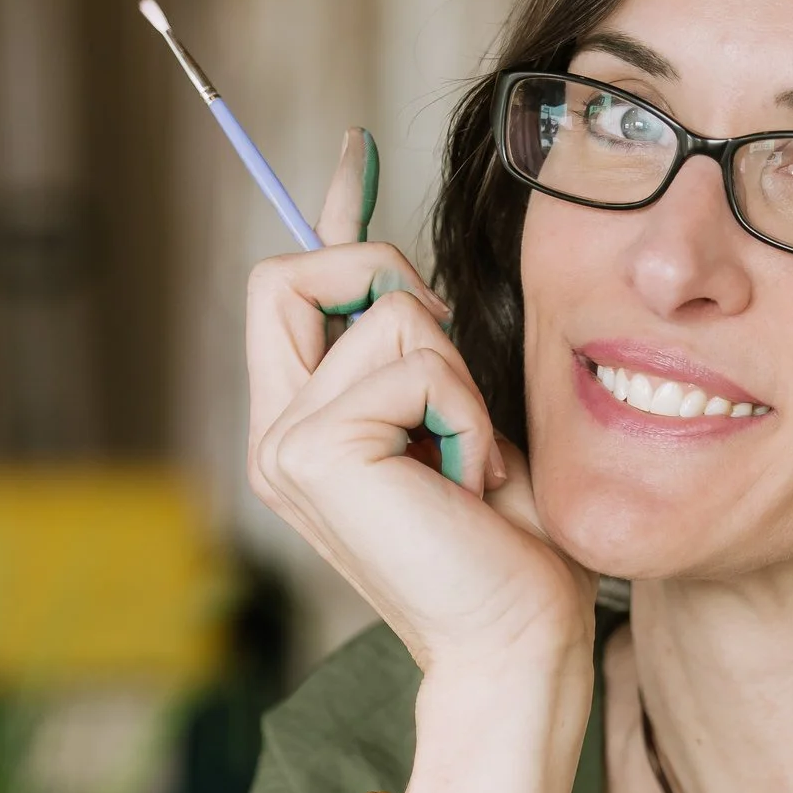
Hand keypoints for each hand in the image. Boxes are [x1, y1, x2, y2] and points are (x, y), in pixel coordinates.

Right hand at [245, 130, 593, 684]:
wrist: (517, 644)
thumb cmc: (509, 554)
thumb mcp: (468, 426)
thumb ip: (428, 356)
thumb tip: (412, 272)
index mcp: (304, 429)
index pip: (289, 288)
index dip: (327, 213)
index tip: (360, 148)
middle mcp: (275, 434)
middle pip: (292, 272)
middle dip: (385, 282)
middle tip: (450, 372)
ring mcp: (283, 444)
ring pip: (384, 313)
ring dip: (457, 378)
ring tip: (468, 465)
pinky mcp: (315, 451)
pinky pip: (414, 362)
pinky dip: (465, 413)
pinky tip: (467, 483)